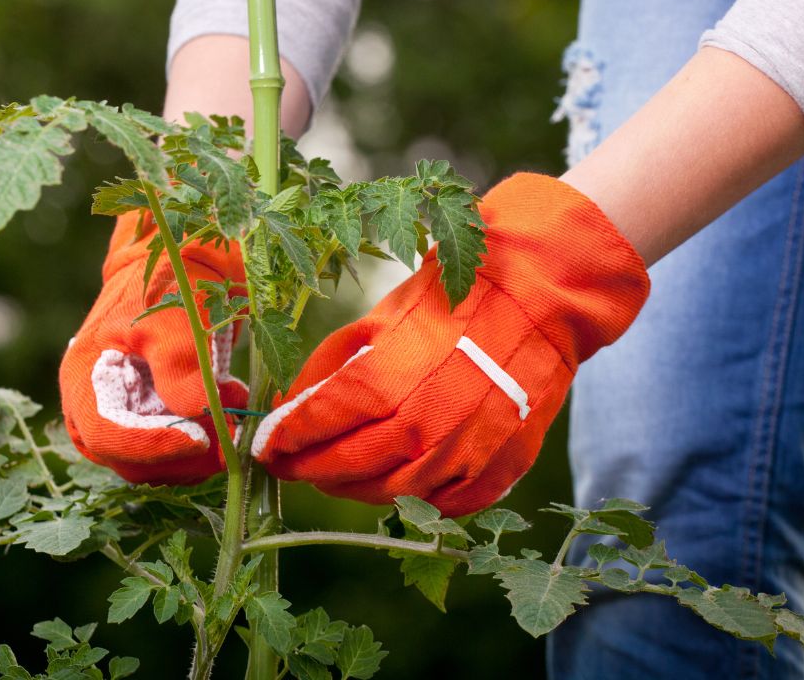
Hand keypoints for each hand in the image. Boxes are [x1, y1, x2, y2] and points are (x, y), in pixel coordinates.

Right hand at [60, 211, 248, 483]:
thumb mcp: (176, 315)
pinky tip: (229, 408)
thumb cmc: (172, 281)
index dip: (149, 445)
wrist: (185, 262)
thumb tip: (193, 413)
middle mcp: (95, 405)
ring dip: (196, 452)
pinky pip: (171, 452)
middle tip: (227, 432)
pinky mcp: (151, 420)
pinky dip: (203, 442)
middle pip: (127, 460)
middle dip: (179, 454)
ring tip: (232, 410)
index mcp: (85, 377)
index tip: (198, 438)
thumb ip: (179, 363)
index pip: (105, 435)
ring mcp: (123, 416)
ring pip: (152, 464)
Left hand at [251, 173, 649, 515]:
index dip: (287, 438)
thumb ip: (333, 364)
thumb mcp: (380, 317)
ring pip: (393, 492)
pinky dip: (413, 498)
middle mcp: (428, 423)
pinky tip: (394, 481)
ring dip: (355, 487)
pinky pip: (445, 504)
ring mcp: (467, 452)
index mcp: (391, 377)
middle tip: (290, 465)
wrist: (539, 300)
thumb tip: (292, 405)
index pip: (321, 422)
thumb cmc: (452, 299)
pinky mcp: (500, 468)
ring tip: (335, 474)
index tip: (264, 446)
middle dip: (311, 469)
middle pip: (350, 466)